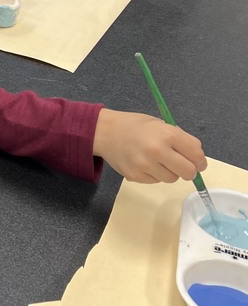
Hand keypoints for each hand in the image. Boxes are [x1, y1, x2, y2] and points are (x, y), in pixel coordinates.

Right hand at [92, 109, 206, 182]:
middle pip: (188, 172)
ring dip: (170, 173)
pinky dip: (154, 175)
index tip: (198, 163)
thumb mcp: (160, 124)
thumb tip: (196, 158)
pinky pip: (155, 181)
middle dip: (189, 171)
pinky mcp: (135, 176)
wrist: (105, 132)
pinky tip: (144, 163)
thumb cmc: (135, 126)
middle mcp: (157, 151)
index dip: (200, 161)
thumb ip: (179, 139)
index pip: (196, 155)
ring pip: (172, 179)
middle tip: (183, 167)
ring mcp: (145, 165)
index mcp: (168, 134)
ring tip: (158, 161)